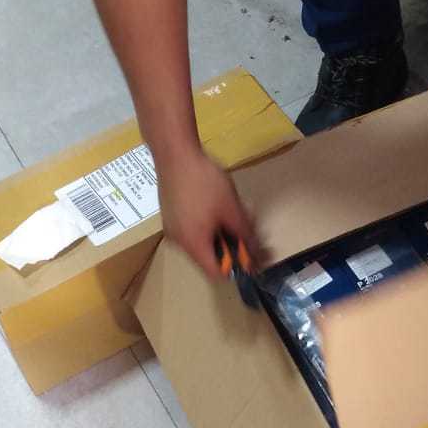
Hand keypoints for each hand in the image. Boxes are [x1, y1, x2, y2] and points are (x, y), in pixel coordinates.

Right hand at [157, 145, 258, 280]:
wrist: (175, 154)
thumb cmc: (205, 182)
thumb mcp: (232, 210)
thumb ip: (245, 237)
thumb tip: (257, 257)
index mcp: (193, 245)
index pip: (216, 274)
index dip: (237, 269)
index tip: (251, 255)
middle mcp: (179, 243)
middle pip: (209, 258)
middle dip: (232, 246)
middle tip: (248, 229)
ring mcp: (172, 229)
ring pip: (202, 243)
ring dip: (222, 234)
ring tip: (235, 214)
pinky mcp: (170, 216)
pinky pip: (192, 231)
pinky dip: (208, 226)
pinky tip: (217, 207)